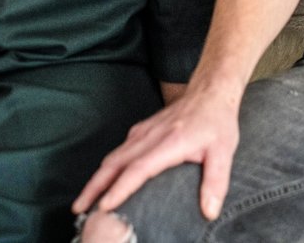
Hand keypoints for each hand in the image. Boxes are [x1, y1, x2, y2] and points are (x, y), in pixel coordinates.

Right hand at [73, 83, 239, 219]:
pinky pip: (118, 152)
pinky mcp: (140, 132)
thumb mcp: (224, 153)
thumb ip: (216, 183)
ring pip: (112, 157)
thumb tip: (209, 211)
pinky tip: (102, 182)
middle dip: (94, 187)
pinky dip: (105, 169)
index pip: (137, 169)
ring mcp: (142, 133)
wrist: (210, 92)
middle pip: (113, 164)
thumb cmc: (217, 123)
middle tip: (79, 209)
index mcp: (168, 143)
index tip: (104, 206)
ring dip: (95, 179)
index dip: (120, 188)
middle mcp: (149, 137)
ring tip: (84, 201)